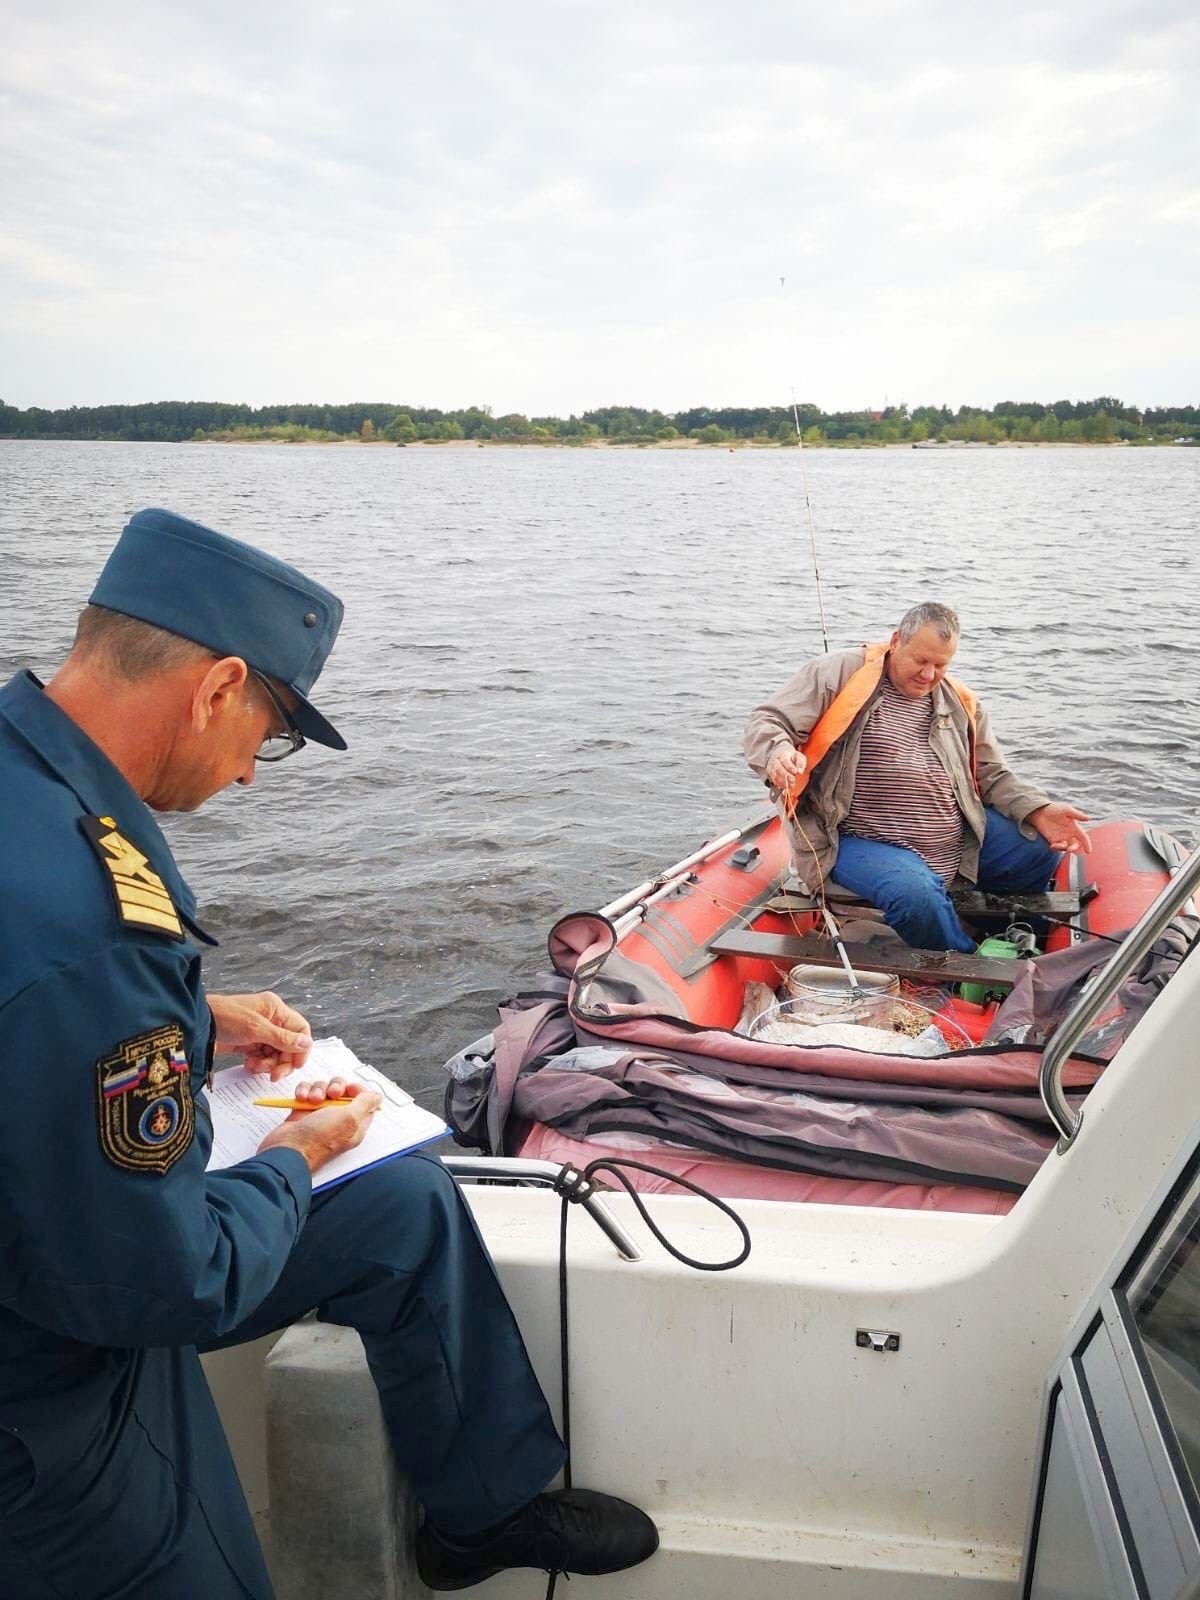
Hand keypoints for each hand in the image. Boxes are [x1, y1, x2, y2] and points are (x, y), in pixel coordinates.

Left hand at [208, 991, 313, 1079]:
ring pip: (275, 1053)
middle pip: (288, 1045)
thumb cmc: (224, 1018)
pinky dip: (257, 1063)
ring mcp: (259, 1032)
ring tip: (255, 1066)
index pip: (300, 1029)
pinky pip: (262, 1057)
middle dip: (282, 1061)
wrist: (195, 1026)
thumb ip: (282, 1038)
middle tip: (274, 1075)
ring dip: (268, 1064)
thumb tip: (306, 1043)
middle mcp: (270, 1019)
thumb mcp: (255, 1028)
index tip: (295, 1065)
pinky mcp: (248, 1043)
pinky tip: (248, 1064)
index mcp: (275, 1009)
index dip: (301, 1048)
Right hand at [256, 1081, 382, 1175]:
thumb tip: (377, 1096)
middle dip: (336, 1086)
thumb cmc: (318, 1139)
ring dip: (317, 1089)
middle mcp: (338, 1119)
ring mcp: (320, 1115)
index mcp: (355, 1124)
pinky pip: (306, 1092)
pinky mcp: (303, 1111)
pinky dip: (303, 1091)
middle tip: (331, 1094)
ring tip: (312, 1100)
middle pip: (343, 1091)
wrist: (287, 1150)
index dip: (358, 1090)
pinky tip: (301, 1099)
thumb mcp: (349, 1119)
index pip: (364, 1100)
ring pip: (323, 1089)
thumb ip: (365, 1104)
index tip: (349, 1088)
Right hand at [766, 745, 806, 789]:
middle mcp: (775, 761)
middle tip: (793, 780)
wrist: (780, 755)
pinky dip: (779, 785)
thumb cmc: (790, 757)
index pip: (785, 761)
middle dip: (786, 776)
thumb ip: (801, 763)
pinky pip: (773, 780)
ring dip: (782, 782)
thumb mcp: (798, 756)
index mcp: (783, 755)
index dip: (790, 767)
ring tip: (790, 785)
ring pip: (774, 775)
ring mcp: (771, 767)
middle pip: (778, 768)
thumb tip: (800, 771)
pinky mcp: (769, 773)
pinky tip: (785, 786)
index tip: (795, 772)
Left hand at [1028, 802, 1091, 854]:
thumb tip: (1088, 818)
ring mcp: (1060, 837)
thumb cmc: (1054, 808)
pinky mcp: (1052, 839)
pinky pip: (1056, 847)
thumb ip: (1077, 815)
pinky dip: (1055, 848)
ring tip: (1057, 845)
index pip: (1083, 837)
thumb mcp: (1066, 809)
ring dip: (1063, 848)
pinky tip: (1053, 846)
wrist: (1040, 811)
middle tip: (1070, 849)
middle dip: (1074, 848)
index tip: (1088, 851)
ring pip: (1066, 847)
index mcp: (1074, 827)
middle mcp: (1069, 834)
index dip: (1086, 844)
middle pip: (1075, 844)